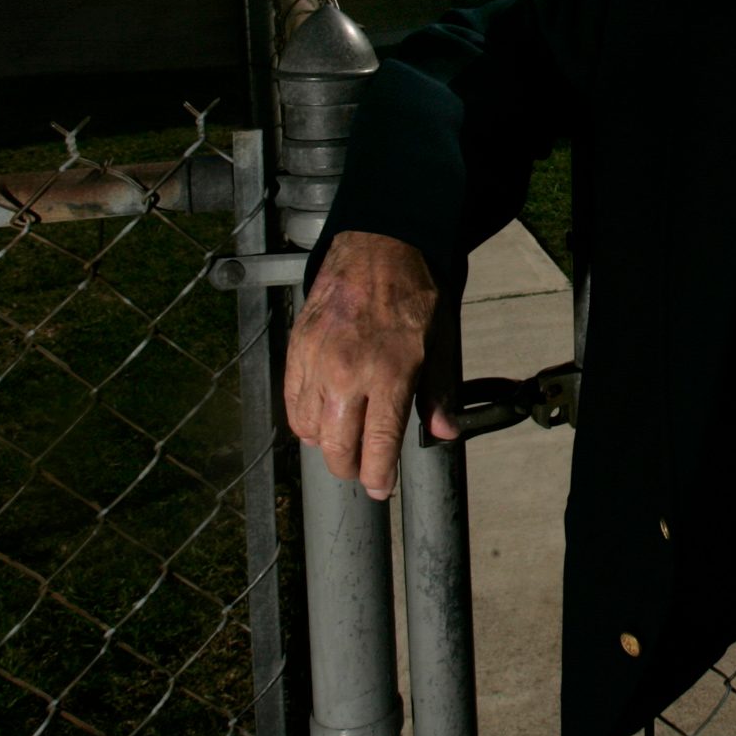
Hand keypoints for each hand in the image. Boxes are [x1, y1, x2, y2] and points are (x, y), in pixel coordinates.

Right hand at [283, 231, 457, 498]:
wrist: (377, 246)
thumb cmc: (413, 291)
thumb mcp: (441, 340)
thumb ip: (439, 390)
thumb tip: (443, 432)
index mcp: (389, 373)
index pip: (377, 445)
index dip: (377, 477)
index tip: (380, 488)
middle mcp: (348, 373)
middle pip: (336, 448)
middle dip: (350, 468)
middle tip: (362, 468)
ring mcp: (317, 362)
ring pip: (309, 430)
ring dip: (326, 444)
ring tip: (344, 438)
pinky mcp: (297, 350)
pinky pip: (292, 403)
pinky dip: (304, 419)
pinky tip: (321, 417)